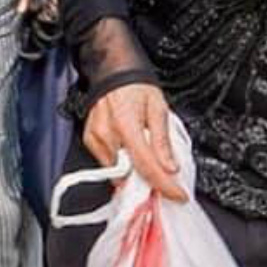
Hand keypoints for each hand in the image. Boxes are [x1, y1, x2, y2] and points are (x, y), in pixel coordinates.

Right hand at [82, 83, 187, 201]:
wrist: (114, 70)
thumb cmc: (136, 86)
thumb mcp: (159, 108)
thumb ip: (163, 141)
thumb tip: (170, 167)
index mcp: (127, 125)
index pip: (147, 166)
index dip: (164, 185)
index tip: (177, 195)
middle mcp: (107, 135)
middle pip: (131, 173)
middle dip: (148, 179)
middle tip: (163, 174)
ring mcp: (95, 139)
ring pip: (118, 170)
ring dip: (134, 169)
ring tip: (143, 151)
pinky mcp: (89, 141)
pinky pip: (108, 162)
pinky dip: (121, 161)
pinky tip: (129, 148)